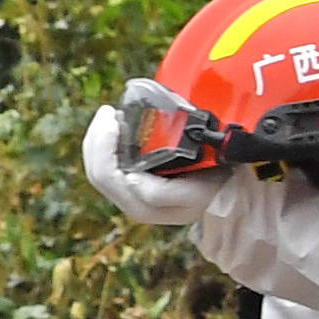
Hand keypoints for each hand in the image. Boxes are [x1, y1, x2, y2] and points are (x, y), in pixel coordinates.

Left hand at [80, 90, 219, 227]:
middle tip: (108, 111)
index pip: (107, 177)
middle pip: (96, 171)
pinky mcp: (128, 182)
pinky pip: (105, 163)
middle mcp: (130, 202)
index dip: (104, 147)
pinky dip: (104, 142)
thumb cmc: (209, 188)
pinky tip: (112, 126)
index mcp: (141, 207)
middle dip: (97, 137)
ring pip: (97, 166)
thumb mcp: (195, 192)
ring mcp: (127, 193)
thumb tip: (130, 181)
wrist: (221, 191)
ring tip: (108, 114)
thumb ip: (162, 192)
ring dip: (98, 138)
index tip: (116, 119)